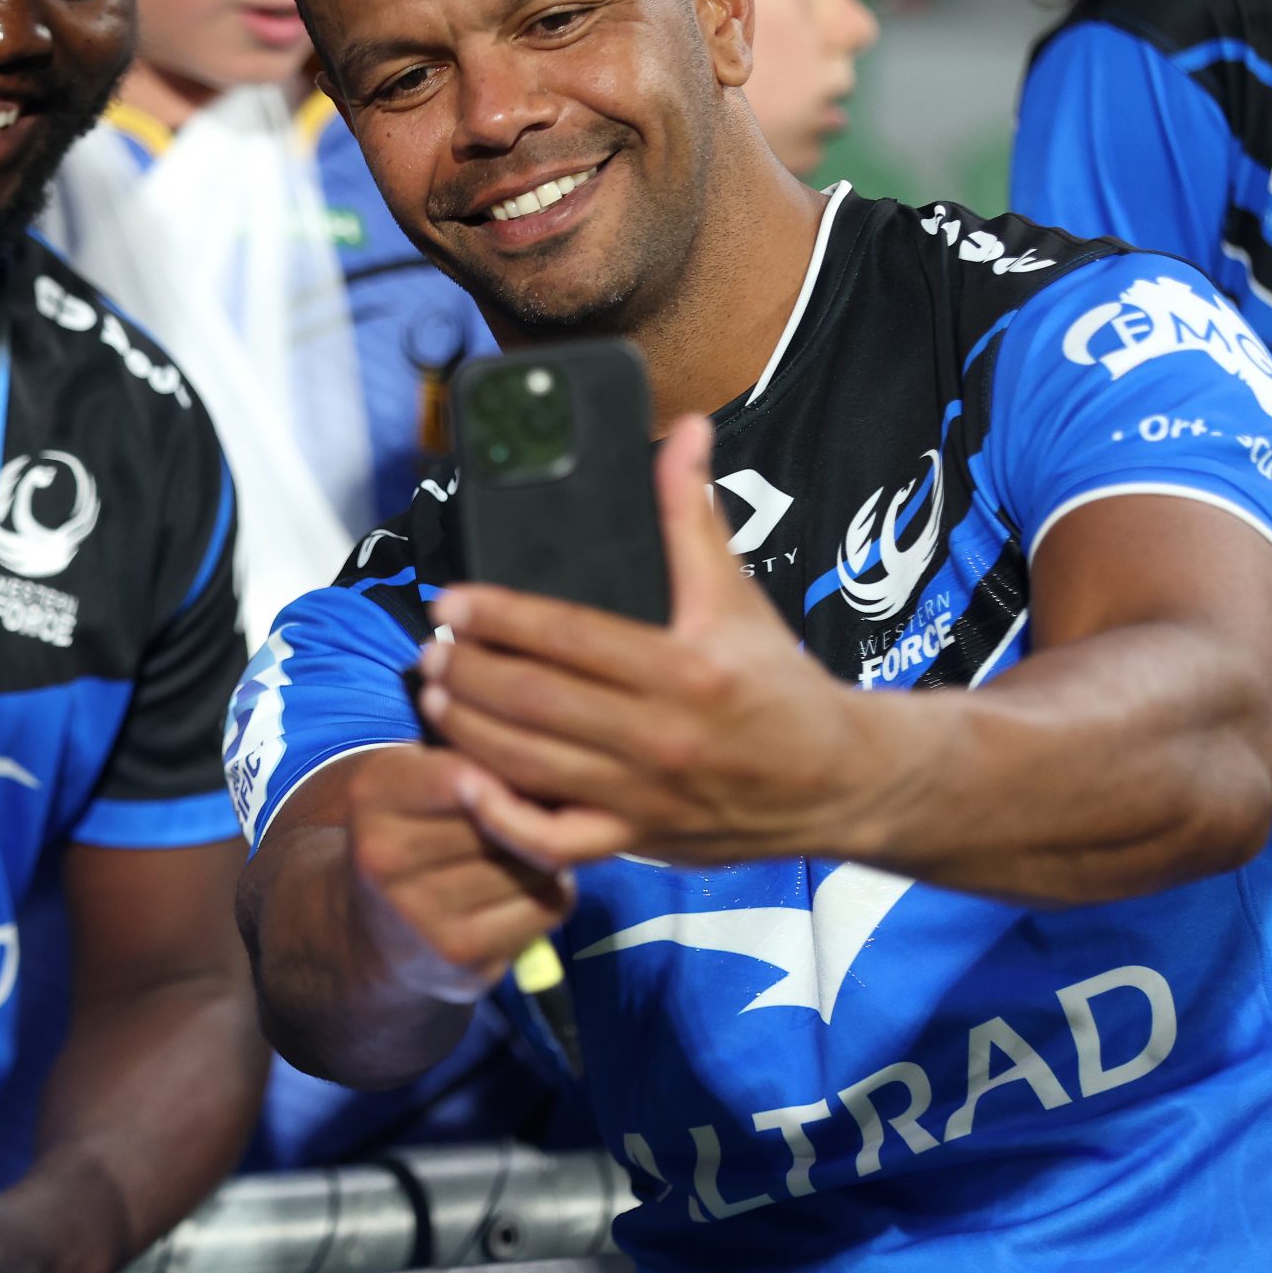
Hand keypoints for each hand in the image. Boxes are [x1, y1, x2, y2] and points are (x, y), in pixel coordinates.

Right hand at [343, 744, 578, 1004]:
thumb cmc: (416, 831)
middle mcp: (387, 857)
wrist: (373, 929)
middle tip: (521, 817)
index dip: (508, 774)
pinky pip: (548, 907)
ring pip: (538, 864)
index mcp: (374, 793)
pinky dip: (550, 896)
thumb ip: (474, 758)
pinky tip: (517, 894)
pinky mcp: (462, 958)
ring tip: (515, 857)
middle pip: (509, 820)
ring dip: (545, 857)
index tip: (513, 778)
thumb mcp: (419, 775)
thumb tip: (559, 775)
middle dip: (531, 814)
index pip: (468, 773)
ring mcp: (421, 915)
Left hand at [418, 414, 893, 869]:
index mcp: (683, 667)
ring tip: (434, 698)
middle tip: (431, 651)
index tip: (451, 602)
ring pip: (530, 767)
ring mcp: (644, 796)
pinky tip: (467, 783)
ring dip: (467, 732)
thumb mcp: (737, 595)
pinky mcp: (637, 840)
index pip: (568, 635)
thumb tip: (686, 430)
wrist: (840, 782)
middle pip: (534, 702)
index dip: (498, 617)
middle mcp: (659, 735)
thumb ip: (694, 514)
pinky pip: (553, 842)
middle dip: (468, 674)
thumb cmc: (779, 683)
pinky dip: (503, 819)